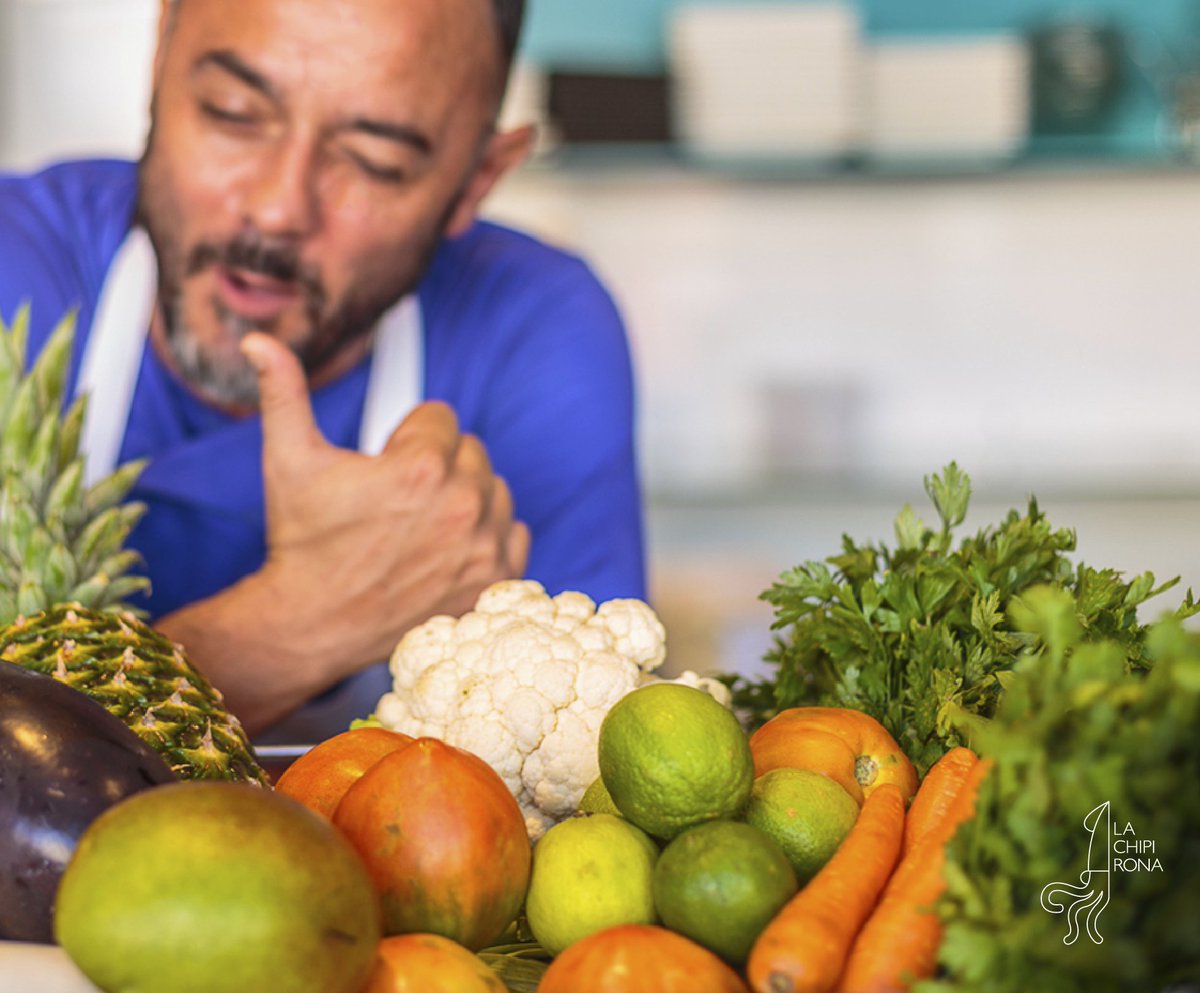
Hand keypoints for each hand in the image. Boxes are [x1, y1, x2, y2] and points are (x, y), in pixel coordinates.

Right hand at [241, 332, 530, 669]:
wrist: (312, 624)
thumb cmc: (302, 541)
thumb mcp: (288, 460)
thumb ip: (284, 392)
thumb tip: (259, 339)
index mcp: (422, 467)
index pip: (441, 417)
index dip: (405, 439)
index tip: (382, 468)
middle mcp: (463, 505)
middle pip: (471, 453)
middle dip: (437, 467)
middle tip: (397, 501)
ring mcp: (483, 547)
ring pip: (496, 492)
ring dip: (466, 500)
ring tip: (419, 527)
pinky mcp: (495, 581)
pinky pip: (515, 535)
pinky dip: (489, 539)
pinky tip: (447, 551)